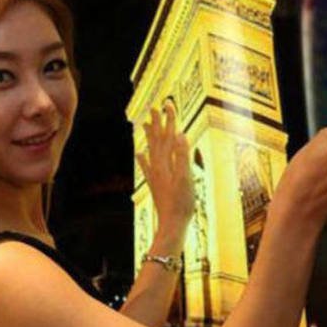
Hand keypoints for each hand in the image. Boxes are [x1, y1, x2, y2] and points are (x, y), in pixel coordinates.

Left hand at [136, 101, 194, 244]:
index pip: (168, 135)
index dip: (169, 119)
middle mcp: (158, 166)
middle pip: (157, 139)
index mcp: (167, 162)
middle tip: (155, 106)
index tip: (168, 103)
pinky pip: (147, 166)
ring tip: (143, 123)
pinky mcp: (155, 183)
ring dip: (149, 135)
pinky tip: (139, 153)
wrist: (172, 224)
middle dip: (157, 122)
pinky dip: (143, 157)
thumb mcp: (186, 178)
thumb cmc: (181, 203)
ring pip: (151, 149)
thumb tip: (180, 134)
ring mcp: (155, 175)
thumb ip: (183, 156)